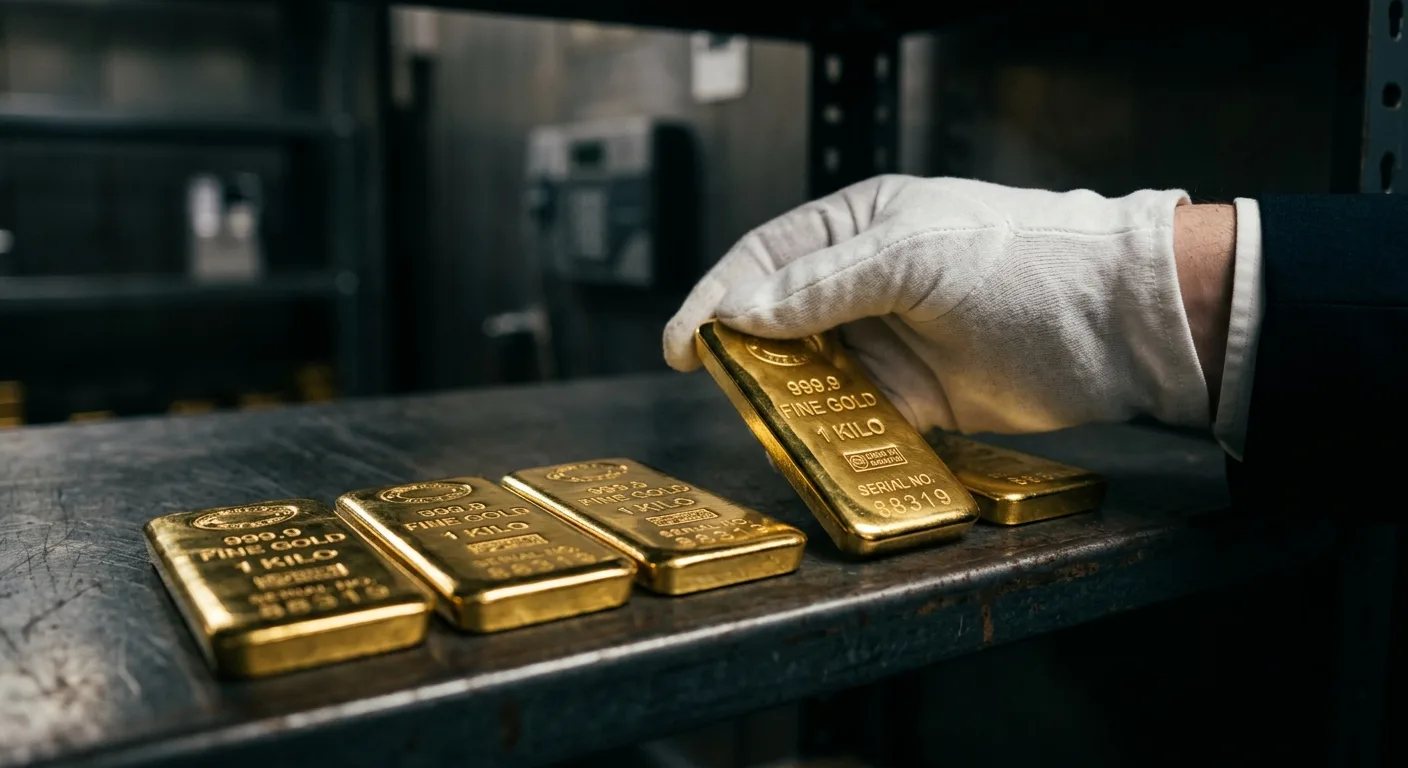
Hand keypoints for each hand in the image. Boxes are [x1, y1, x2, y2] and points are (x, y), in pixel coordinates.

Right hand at [664, 175, 1211, 434]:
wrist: (1115, 323)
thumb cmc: (1021, 260)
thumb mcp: (914, 253)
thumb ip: (824, 285)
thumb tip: (742, 313)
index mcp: (857, 228)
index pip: (764, 259)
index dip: (716, 297)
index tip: (683, 341)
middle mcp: (863, 286)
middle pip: (776, 323)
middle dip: (744, 355)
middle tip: (721, 386)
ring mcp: (888, 344)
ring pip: (808, 376)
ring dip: (782, 399)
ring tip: (760, 421)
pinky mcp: (915, 400)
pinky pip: (853, 419)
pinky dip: (827, 434)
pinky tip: (808, 447)